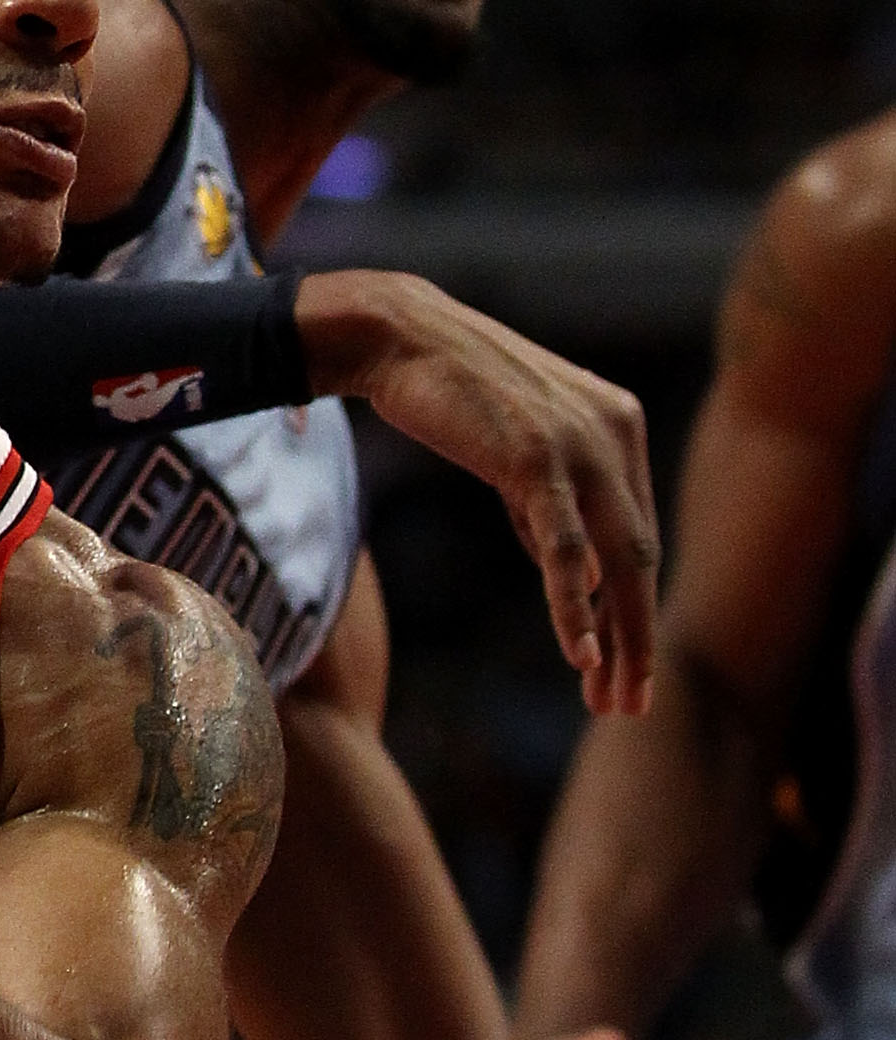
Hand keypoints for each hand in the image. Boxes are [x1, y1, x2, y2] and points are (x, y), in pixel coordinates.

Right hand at [294, 269, 657, 715]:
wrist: (399, 334)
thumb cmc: (446, 389)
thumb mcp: (514, 450)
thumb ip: (550, 506)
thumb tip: (579, 571)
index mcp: (618, 427)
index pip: (636, 537)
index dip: (632, 609)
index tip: (622, 669)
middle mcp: (615, 433)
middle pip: (641, 558)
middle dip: (637, 640)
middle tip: (629, 704)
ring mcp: (580, 444)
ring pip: (616, 560)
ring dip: (616, 637)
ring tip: (610, 695)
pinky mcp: (537, 456)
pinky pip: (567, 548)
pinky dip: (576, 604)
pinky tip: (580, 653)